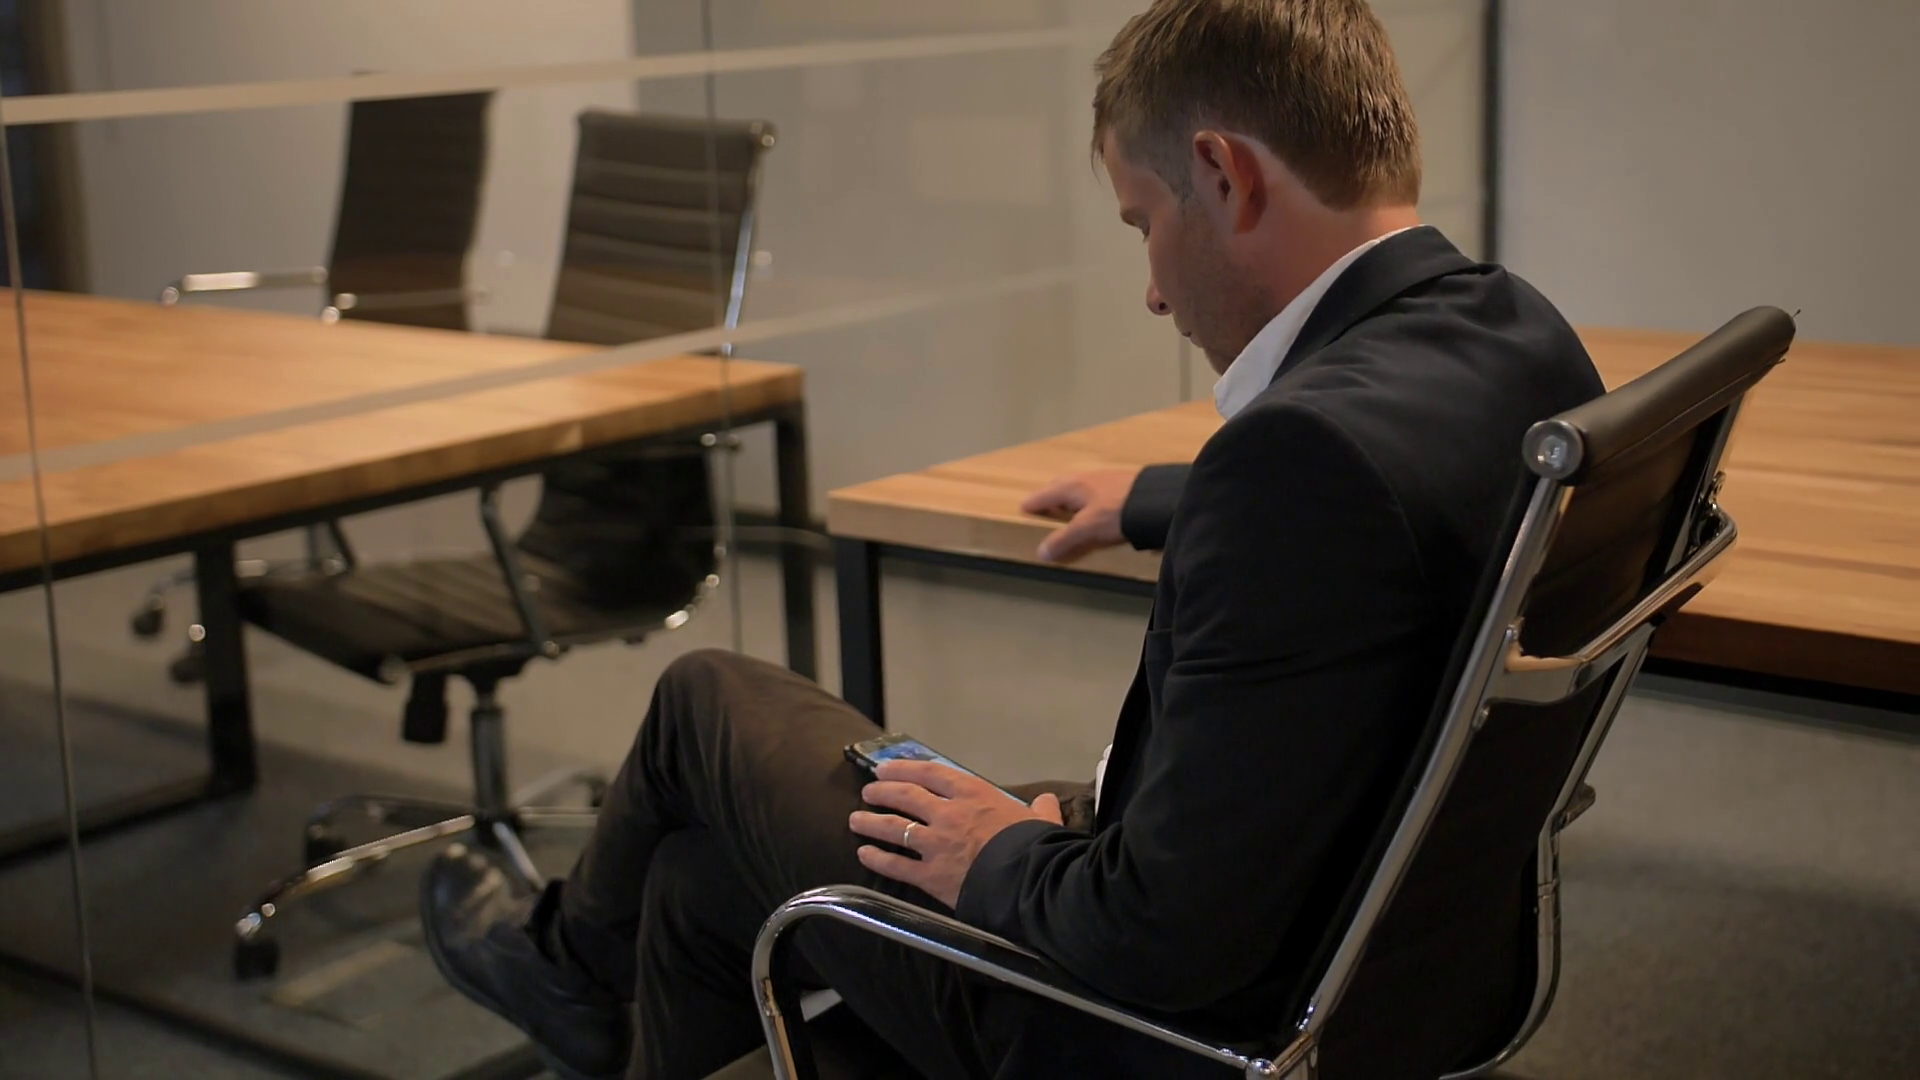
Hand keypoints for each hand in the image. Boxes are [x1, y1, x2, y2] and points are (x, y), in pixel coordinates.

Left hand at [849, 760, 1063, 908]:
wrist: (1030, 881)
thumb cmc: (1037, 846)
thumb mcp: (1041, 820)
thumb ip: (1041, 810)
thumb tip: (1047, 801)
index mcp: (973, 794)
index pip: (931, 773)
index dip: (905, 769)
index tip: (888, 768)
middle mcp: (948, 814)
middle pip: (905, 796)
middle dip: (882, 791)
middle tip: (868, 791)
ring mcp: (935, 844)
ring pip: (894, 827)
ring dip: (871, 822)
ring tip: (856, 819)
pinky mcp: (930, 875)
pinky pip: (896, 866)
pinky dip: (878, 859)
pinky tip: (864, 854)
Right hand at [1020, 466, 1141, 562]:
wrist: (1158, 501)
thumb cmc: (1117, 512)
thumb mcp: (1087, 528)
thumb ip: (1064, 539)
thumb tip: (1041, 552)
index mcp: (1072, 486)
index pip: (1045, 494)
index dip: (1033, 503)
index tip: (1023, 507)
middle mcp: (1086, 477)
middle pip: (1062, 485)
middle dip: (1051, 494)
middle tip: (1043, 504)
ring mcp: (1106, 477)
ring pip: (1081, 486)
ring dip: (1071, 495)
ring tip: (1069, 506)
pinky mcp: (1124, 482)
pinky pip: (1097, 488)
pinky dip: (1089, 497)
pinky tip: (1098, 504)